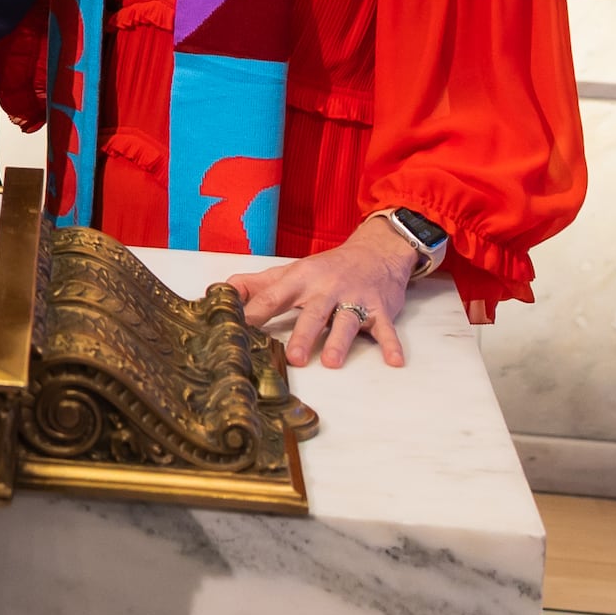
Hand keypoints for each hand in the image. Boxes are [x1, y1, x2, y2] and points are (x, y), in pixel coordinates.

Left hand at [236, 222, 421, 368]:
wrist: (375, 252)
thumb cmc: (326, 268)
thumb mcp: (291, 272)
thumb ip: (258, 286)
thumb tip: (221, 293)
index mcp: (300, 280)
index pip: (273, 298)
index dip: (255, 313)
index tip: (238, 330)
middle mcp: (326, 288)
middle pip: (312, 313)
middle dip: (303, 335)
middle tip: (293, 358)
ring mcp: (355, 298)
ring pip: (346, 321)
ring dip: (339, 342)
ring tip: (331, 362)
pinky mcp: (380, 309)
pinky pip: (385, 329)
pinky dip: (391, 344)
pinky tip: (394, 360)